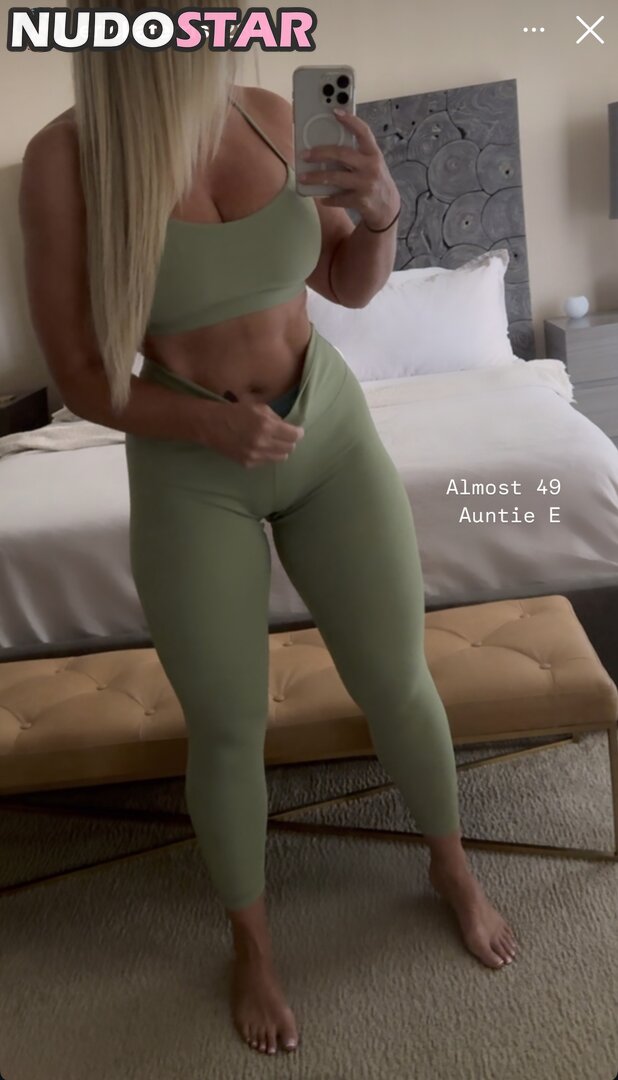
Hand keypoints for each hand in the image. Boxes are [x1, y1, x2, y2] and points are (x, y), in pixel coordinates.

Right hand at [204, 400, 303, 467]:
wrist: (211, 425)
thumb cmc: (234, 411)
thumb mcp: (258, 407)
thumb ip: (275, 417)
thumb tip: (288, 427)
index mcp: (266, 425)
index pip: (294, 435)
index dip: (298, 433)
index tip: (297, 431)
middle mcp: (262, 442)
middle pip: (290, 448)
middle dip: (289, 441)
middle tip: (284, 436)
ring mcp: (255, 455)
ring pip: (281, 457)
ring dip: (280, 449)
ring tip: (273, 442)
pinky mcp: (248, 463)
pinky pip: (266, 461)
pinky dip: (267, 455)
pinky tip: (259, 447)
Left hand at [298, 109, 400, 230]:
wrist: (388, 208)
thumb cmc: (374, 180)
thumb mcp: (371, 163)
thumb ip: (356, 154)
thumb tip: (327, 146)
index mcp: (373, 153)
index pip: (363, 132)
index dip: (350, 120)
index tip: (335, 111)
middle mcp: (371, 166)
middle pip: (342, 154)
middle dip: (320, 153)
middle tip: (304, 154)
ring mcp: (366, 184)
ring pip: (335, 177)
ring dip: (316, 177)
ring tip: (303, 177)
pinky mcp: (361, 201)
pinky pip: (338, 198)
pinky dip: (328, 198)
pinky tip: (321, 198)